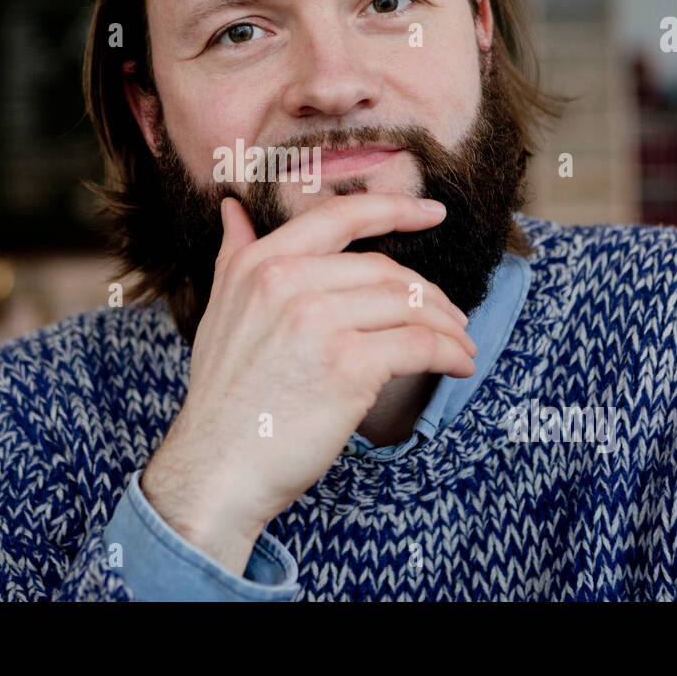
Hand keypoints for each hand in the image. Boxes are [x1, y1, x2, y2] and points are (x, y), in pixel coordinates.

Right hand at [141, 192, 475, 572]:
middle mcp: (285, 282)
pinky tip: (458, 365)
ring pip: (409, 304)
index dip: (395, 209)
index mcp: (259, 264)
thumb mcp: (220, 312)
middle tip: (450, 315)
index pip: (340, 217)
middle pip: (384, 269)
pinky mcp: (348, 364)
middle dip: (428, 292)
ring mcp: (317, 321)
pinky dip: (450, 354)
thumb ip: (233, 254)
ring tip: (459, 343)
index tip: (432, 213)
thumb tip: (233, 208)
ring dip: (447, 325)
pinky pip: (420, 345)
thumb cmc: (224, 400)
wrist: (216, 468)